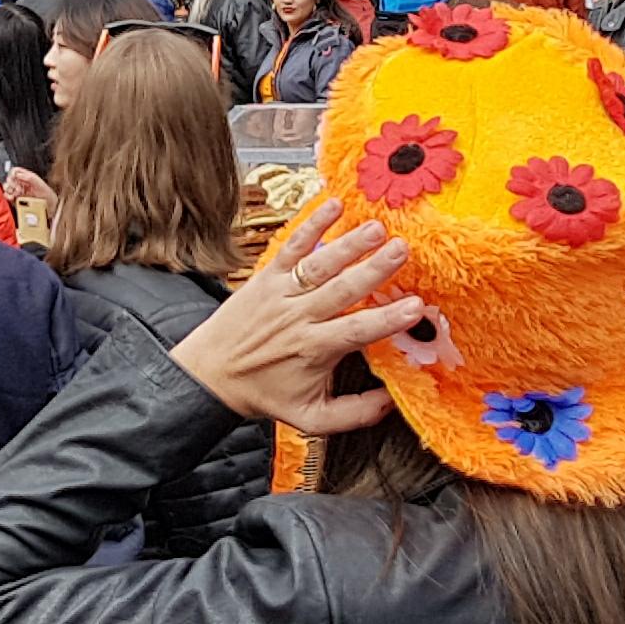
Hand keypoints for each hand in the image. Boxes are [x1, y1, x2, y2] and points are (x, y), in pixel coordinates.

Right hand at [4, 167, 51, 210]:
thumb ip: (29, 177)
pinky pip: (8, 196)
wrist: (49, 206)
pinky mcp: (16, 200)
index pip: (15, 171)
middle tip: (18, 188)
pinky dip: (8, 196)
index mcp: (26, 177)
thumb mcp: (39, 183)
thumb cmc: (46, 194)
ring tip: (15, 193)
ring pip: (7, 187)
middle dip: (11, 183)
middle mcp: (21, 183)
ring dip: (9, 190)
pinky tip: (12, 197)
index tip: (14, 178)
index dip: (12, 173)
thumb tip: (17, 174)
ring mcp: (18, 191)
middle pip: (9, 179)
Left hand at [169, 198, 424, 434]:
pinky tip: (334, 205)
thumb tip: (393, 402)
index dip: (387, 318)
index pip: (357, 330)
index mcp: (314, 349)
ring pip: (320, 265)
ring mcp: (281, 293)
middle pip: (342, 289)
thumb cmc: (263, 394)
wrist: (209, 375)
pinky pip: (292, 247)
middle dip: (374, 269)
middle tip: (403, 250)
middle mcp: (298, 317)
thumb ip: (355, 413)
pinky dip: (312, 225)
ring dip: (349, 244)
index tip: (415, 306)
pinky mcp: (267, 276)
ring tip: (377, 228)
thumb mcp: (310, 417)